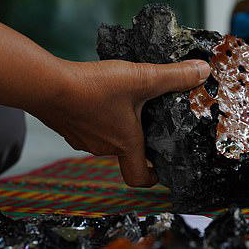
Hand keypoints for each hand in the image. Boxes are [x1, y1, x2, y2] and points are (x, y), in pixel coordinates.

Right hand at [32, 59, 210, 186]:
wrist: (45, 85)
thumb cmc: (93, 87)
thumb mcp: (142, 78)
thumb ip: (174, 76)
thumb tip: (203, 71)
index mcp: (125, 143)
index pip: (140, 177)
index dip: (153, 176)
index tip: (161, 167)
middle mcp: (104, 148)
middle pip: (126, 153)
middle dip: (138, 139)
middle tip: (148, 119)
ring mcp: (82, 140)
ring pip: (106, 140)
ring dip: (116, 126)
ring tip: (123, 102)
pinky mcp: (66, 128)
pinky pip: (87, 128)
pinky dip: (96, 117)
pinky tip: (98, 96)